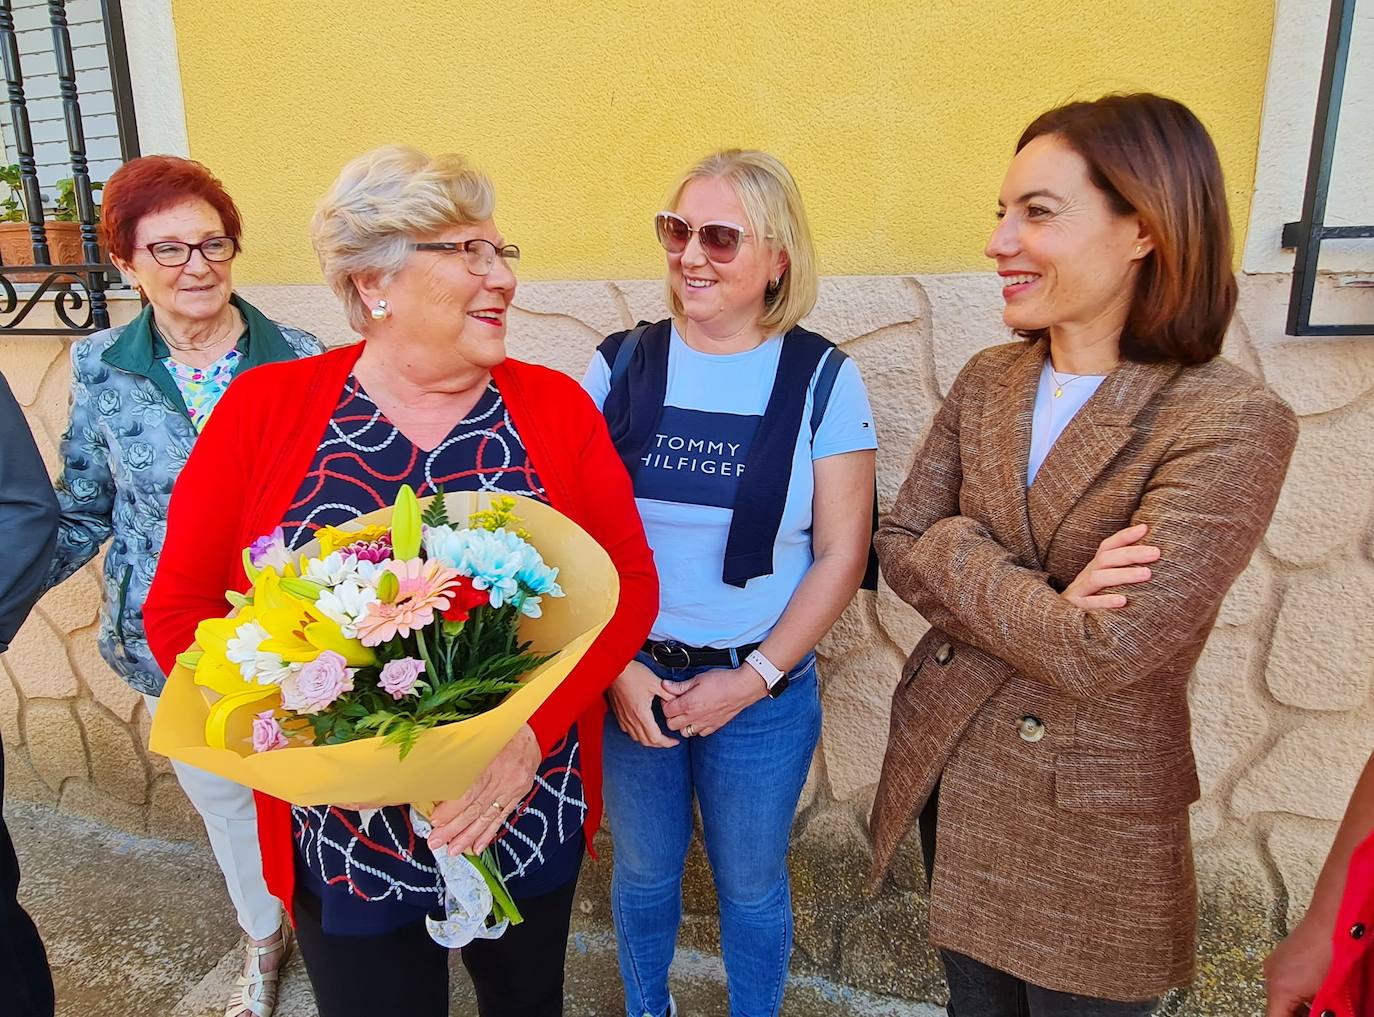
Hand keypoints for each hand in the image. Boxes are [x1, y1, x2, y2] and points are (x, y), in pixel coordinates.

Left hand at [425, 723, 540, 855]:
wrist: (533, 731)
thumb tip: (436, 778)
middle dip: (454, 829)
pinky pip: (502, 817)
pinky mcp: (518, 795)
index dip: (452, 810)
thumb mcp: (481, 737)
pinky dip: (489, 833)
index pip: (469, 793)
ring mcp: (512, 789)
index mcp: (492, 761)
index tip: (435, 821)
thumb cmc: (502, 731)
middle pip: (476, 809)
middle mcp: (504, 778)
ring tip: (454, 850)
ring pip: (488, 817)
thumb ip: (462, 757)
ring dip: (469, 836)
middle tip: (436, 842)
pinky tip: (477, 846)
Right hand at [607, 659, 679, 747]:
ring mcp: (624, 718)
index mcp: (642, 713)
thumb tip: (678, 700)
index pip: (656, 738)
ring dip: (648, 741)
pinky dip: (638, 734)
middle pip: (647, 742)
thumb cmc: (632, 673)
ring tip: (658, 737)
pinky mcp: (619, 715)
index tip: (675, 741)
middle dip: (660, 744)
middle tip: (669, 741)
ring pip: (637, 738)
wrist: (614, 668)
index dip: (667, 742)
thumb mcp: (655, 682)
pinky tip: (642, 728)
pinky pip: (628, 731)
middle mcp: (631, 719)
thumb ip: (668, 694)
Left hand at [661, 665, 766, 738]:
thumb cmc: (722, 681)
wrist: (741, 688)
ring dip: (682, 724)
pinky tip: (700, 717)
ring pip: (684, 732)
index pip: (666, 711)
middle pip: (671, 725)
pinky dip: (696, 727)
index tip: (670, 697)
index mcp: (688, 704)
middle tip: (676, 705)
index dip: (665, 703)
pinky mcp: (714, 726)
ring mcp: (704, 724)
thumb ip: (680, 686)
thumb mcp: (698, 679)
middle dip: (671, 715)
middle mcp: (694, 717)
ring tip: (687, 712)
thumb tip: (665, 685)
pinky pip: (700, 733)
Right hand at [1061, 523, 1160, 610]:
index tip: (1145, 528)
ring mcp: (1080, 591)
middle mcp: (1086, 575)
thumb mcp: (1104, 581)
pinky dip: (1105, 601)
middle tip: (1156, 552)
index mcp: (1095, 567)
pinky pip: (1089, 604)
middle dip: (1131, 554)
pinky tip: (1123, 601)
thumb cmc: (1092, 599)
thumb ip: (1122, 570)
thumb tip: (1154, 556)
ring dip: (1123, 575)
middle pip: (1106, 559)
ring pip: (1098, 578)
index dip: (1125, 536)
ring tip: (1147, 574)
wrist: (1059, 621)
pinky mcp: (1075, 609)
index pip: (1108, 546)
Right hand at [1264, 916, 1332, 1016]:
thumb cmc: (1333, 954)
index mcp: (1278, 988)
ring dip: (1299, 1005)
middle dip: (1296, 1015)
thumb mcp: (1326, 995)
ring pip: (1282, 996)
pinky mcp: (1280, 957)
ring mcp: (1274, 964)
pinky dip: (1298, 992)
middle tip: (1319, 1013)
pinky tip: (1316, 992)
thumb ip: (1317, 1012)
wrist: (1331, 922)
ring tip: (1321, 1005)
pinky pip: (1284, 982)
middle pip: (1278, 1009)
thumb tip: (1317, 1014)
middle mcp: (1269, 975)